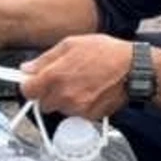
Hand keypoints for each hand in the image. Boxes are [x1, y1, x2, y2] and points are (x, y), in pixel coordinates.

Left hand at [18, 34, 134, 120]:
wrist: (133, 69)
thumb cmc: (105, 52)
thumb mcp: (71, 44)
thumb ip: (45, 59)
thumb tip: (26, 69)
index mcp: (55, 76)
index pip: (27, 91)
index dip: (29, 85)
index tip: (33, 82)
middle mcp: (63, 96)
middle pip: (42, 103)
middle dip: (47, 93)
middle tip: (60, 80)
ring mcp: (77, 108)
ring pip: (59, 109)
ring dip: (64, 100)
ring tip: (79, 83)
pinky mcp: (89, 116)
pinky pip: (75, 114)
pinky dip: (78, 106)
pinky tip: (89, 91)